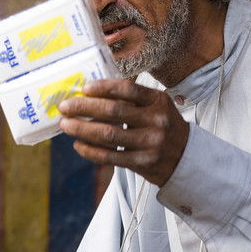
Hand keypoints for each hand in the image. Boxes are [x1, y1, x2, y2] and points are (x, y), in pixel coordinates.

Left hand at [57, 78, 189, 185]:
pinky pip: (110, 156)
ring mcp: (150, 143)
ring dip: (82, 129)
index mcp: (158, 101)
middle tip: (65, 106)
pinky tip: (79, 144)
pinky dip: (90, 150)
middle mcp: (156, 121)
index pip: (127, 89)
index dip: (103, 87)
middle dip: (84, 108)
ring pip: (108, 135)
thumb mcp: (157, 106)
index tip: (84, 88)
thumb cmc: (164, 126)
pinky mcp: (142, 163)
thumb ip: (132, 99)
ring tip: (66, 125)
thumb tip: (92, 93)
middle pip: (114, 111)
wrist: (185, 157)